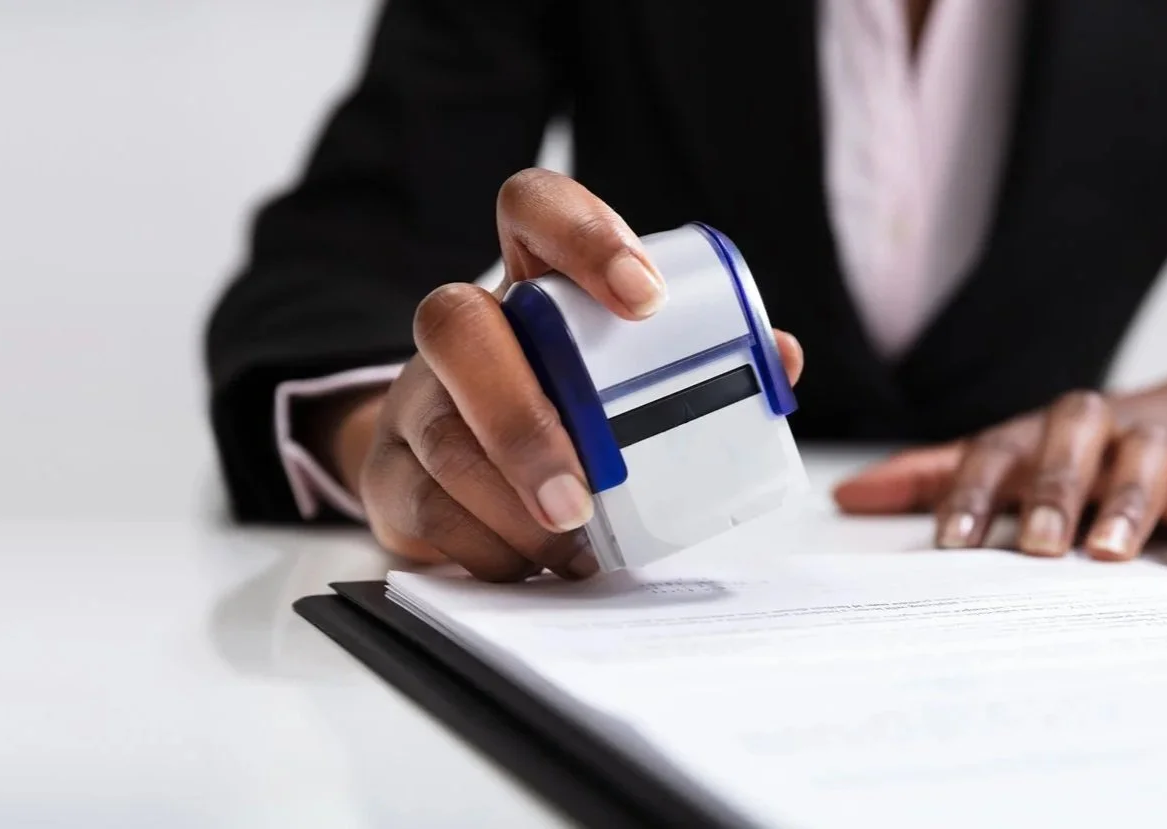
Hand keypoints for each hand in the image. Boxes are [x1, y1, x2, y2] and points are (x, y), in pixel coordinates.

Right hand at [329, 169, 803, 580]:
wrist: (458, 470)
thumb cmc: (567, 410)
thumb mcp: (627, 376)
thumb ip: (704, 359)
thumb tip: (778, 358)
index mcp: (531, 283)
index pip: (532, 208)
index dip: (582, 236)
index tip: (645, 302)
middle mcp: (462, 329)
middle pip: (456, 325)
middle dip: (522, 417)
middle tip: (584, 493)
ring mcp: (415, 397)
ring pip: (440, 433)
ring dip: (512, 502)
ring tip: (573, 545)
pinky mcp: (388, 472)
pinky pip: (422, 506)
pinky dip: (487, 545)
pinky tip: (531, 560)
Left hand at [834, 363, 1166, 559]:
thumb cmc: (1066, 459)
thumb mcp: (1000, 466)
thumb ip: (931, 481)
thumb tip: (847, 496)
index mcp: (1032, 437)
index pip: (992, 456)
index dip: (970, 496)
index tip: (950, 545)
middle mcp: (1093, 433)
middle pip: (1069, 444)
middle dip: (1050, 492)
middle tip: (1035, 546)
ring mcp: (1159, 445)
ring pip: (1146, 456)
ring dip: (1129, 500)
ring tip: (1110, 550)